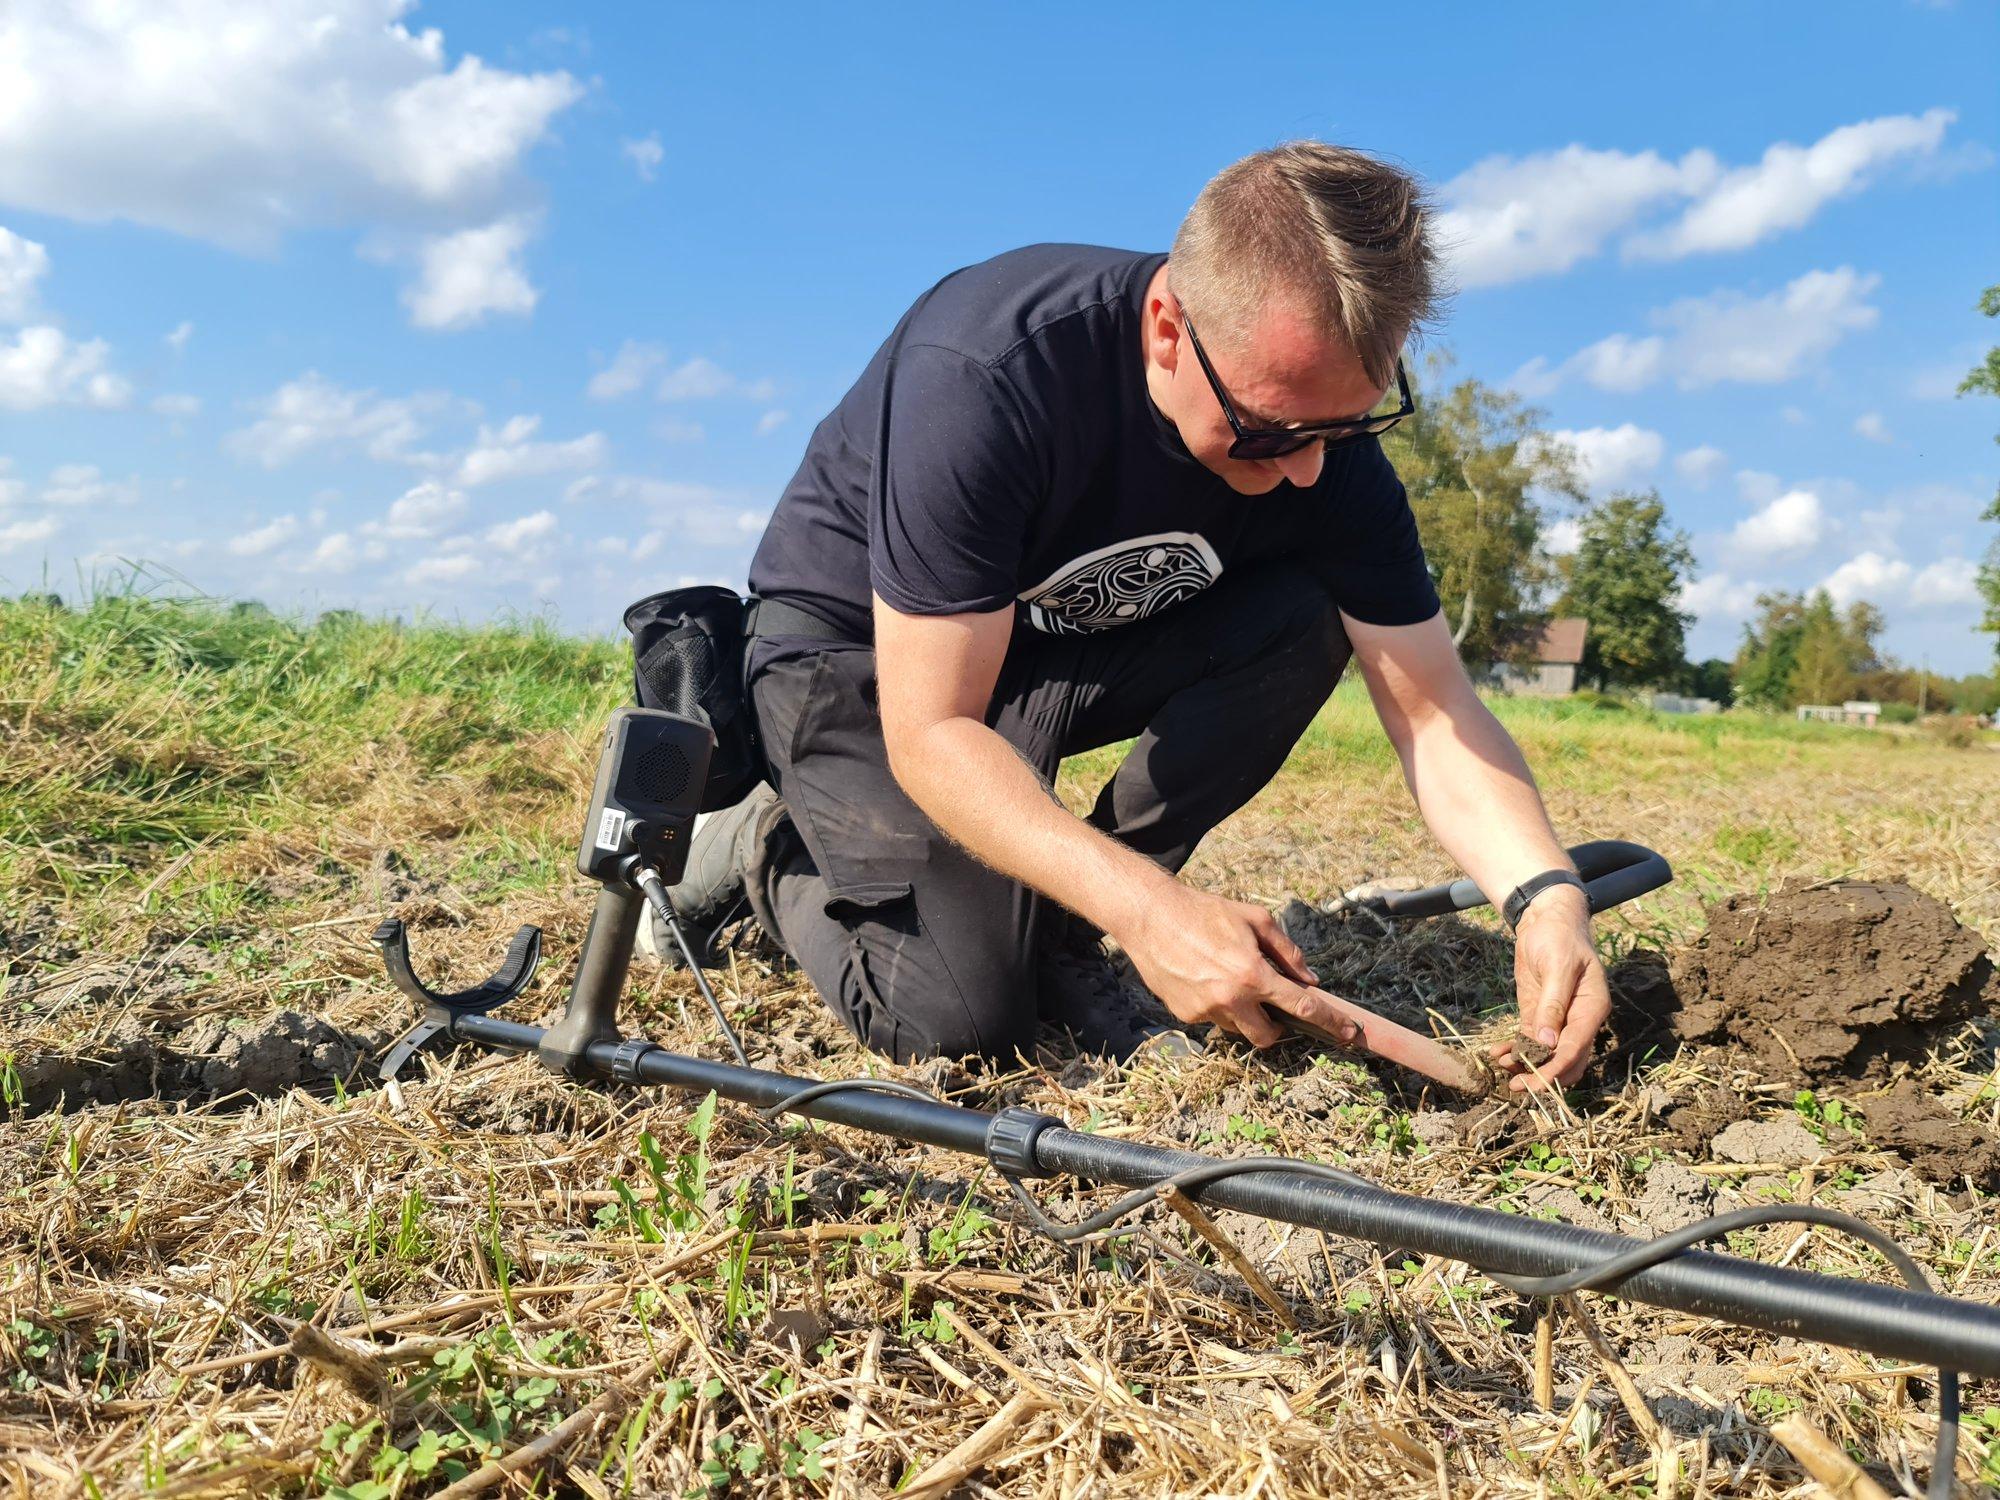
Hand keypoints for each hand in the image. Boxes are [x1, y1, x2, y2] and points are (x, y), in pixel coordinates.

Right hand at [1117, 884, 1359, 1047]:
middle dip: (1278, 1028)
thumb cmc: (1205, 912)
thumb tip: (1310, 979)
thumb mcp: (1254, 919)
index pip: (1303, 1008)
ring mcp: (1206, 1011)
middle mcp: (1231, 999)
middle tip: (1274, 1008)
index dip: (1331, 1022)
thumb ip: (1287, 951)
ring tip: (1228, 979)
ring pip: (1238, 1028)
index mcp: (1253, 974)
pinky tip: (1204, 979)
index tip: (1350, 1033)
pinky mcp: (1186, 1015)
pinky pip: (1213, 1019)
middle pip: (1269, 1036)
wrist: (1151, 917)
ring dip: (1244, 1013)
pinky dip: (1218, 1006)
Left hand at [1492, 885, 1609, 1092]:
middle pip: (1565, 1061)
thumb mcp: (1557, 966)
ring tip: (1501, 1068)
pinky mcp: (1538, 1016)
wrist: (1546, 920)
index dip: (1555, 1069)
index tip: (1534, 1083)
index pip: (1576, 1049)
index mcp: (1592, 1009)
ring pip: (1546, 1055)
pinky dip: (1515, 1050)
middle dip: (1541, 1076)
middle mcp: (1578, 1020)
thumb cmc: (1559, 937)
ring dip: (1525, 1066)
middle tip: (1515, 1087)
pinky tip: (1496, 1054)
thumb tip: (1546, 1042)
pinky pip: (1529, 1041)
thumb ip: (1553, 1004)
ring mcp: (1558, 1020)